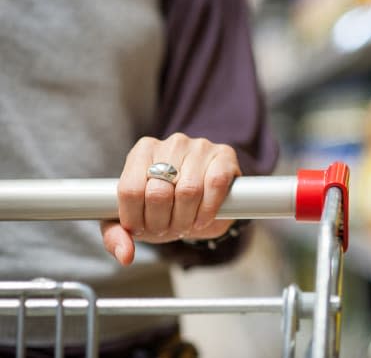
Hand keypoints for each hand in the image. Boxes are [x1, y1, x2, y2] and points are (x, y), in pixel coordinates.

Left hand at [101, 133, 240, 264]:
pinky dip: (208, 210)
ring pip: (188, 191)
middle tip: (167, 230)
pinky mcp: (224, 155)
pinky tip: (203, 218)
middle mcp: (171, 144)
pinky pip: (215, 184)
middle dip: (161, 222)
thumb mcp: (138, 220)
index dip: (135, 219)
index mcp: (142, 152)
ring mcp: (200, 147)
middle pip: (158, 193)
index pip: (130, 190)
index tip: (143, 229)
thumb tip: (125, 255)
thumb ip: (118, 236)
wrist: (205, 198)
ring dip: (186, 220)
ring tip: (185, 225)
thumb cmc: (166, 207)